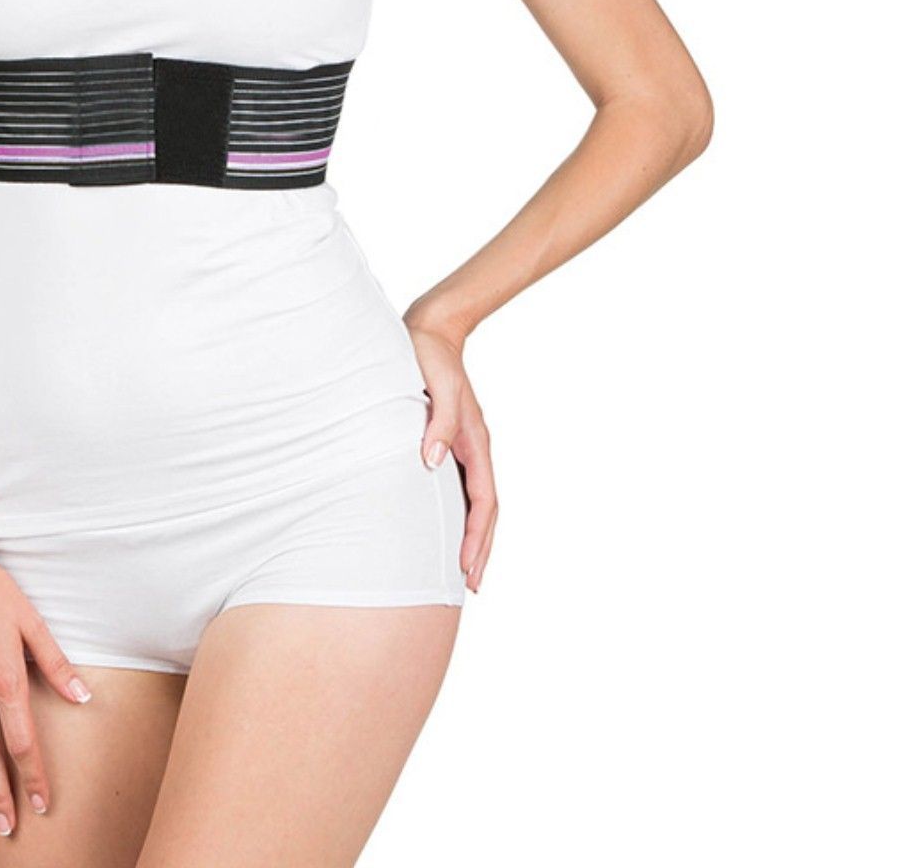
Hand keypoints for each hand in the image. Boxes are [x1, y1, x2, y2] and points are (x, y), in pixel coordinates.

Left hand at [406, 322, 497, 591]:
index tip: (469, 567)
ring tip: (464, 567)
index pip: (484, 500)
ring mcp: (464, 445)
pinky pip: (461, 485)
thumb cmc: (428, 357)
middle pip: (486, 509)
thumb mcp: (436, 388)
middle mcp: (474, 447)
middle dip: (482, 547)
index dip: (478, 535)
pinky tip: (445, 524)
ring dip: (473, 533)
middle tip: (472, 584)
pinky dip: (459, 511)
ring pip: (475, 500)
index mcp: (475, 441)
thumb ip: (438, 423)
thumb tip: (433, 462)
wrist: (429, 330)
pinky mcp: (449, 440)